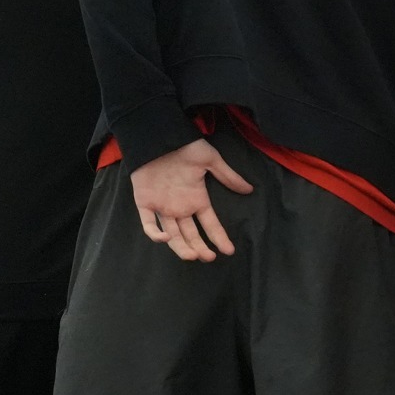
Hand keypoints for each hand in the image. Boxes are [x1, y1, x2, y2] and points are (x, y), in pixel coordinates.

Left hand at [130, 139, 252, 261]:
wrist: (159, 137)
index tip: (229, 250)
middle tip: (208, 257)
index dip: (219, 237)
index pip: (210, 224)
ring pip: (172, 235)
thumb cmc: (185, 147)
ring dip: (181, 247)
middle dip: (199, 248)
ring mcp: (162, 207)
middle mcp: (181, 207)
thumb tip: (249, 189)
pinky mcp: (145, 203)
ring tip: (192, 256)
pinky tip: (166, 237)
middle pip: (191, 234)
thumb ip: (228, 176)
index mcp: (197, 199)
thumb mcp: (210, 160)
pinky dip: (155, 234)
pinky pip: (148, 224)